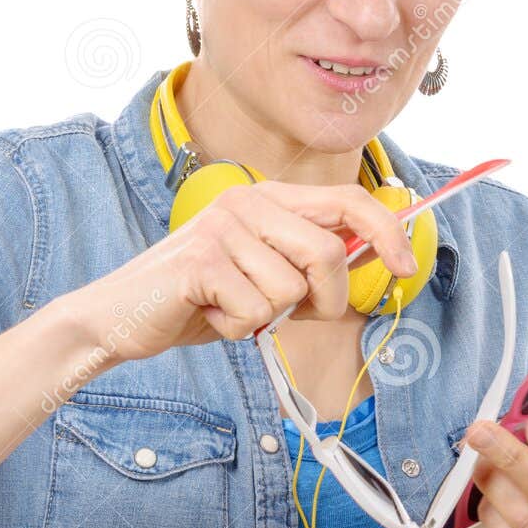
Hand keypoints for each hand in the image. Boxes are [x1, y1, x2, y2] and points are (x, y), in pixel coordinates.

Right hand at [58, 182, 417, 362]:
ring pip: (292, 288)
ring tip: (234, 308)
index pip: (347, 200)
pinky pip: (255, 310)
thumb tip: (379, 257)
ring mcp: (221, 226)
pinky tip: (210, 315)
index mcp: (269, 198)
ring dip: (271, 318)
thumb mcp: (267, 276)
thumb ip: (314, 264)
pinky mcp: (200, 260)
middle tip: (296, 315)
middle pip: (329, 252)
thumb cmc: (202, 299)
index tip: (405, 267)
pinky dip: (238, 329)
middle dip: (326, 299)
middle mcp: (247, 200)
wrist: (121, 317)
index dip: (386, 231)